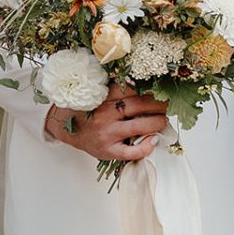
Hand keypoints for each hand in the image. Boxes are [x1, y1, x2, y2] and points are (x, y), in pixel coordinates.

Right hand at [44, 89, 168, 161]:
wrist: (65, 128)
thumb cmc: (86, 109)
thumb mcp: (96, 92)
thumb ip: (116, 87)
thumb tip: (143, 82)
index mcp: (103, 97)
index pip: (132, 89)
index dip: (150, 88)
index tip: (161, 88)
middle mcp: (105, 114)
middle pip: (140, 105)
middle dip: (159, 104)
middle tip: (168, 104)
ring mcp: (107, 133)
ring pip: (139, 126)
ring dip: (157, 123)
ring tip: (164, 121)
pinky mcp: (108, 150)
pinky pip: (130, 152)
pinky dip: (145, 147)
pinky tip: (154, 141)